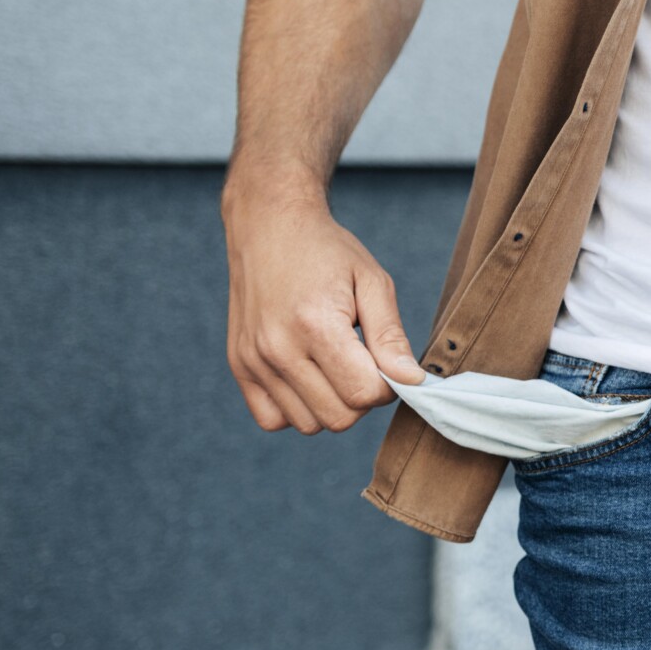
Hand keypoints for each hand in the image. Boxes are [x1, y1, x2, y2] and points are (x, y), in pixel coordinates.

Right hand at [222, 174, 425, 434]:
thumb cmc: (327, 251)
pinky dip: (296, 408)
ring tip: (334, 363)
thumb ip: (391, 336)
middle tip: (363, 362)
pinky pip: (273, 419)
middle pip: (338, 418)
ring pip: (308, 424)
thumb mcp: (373, 282)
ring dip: (331, 404)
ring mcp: (253, 361)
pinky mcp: (239, 366)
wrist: (269, 226)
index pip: (363, 394)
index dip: (387, 386)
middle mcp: (277, 348)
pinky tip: (308, 376)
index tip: (386, 361)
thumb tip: (411, 381)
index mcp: (315, 325)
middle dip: (362, 398)